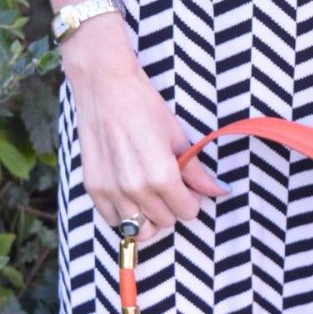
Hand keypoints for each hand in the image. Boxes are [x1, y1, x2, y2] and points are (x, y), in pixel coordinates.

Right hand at [63, 36, 228, 240]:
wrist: (104, 86)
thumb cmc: (144, 105)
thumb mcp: (177, 136)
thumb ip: (196, 170)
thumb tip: (219, 190)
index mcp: (162, 176)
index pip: (187, 212)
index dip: (191, 200)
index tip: (187, 187)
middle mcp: (136, 189)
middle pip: (165, 221)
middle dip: (172, 207)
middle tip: (169, 185)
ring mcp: (111, 190)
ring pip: (139, 228)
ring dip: (148, 215)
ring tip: (149, 193)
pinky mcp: (93, 187)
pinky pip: (112, 220)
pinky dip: (123, 213)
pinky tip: (129, 194)